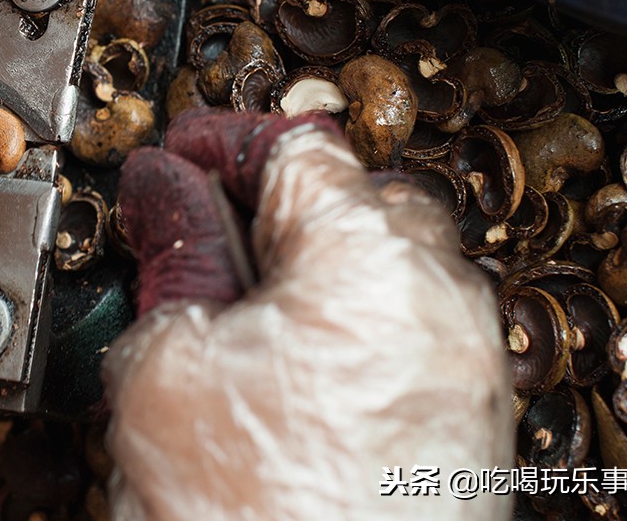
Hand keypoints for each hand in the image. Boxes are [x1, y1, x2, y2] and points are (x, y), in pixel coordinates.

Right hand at [104, 108, 512, 519]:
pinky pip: (407, 329)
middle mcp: (439, 303)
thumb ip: (174, 256)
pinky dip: (349, 324)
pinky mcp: (464, 419)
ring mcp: (464, 365)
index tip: (171, 162)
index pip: (292, 147)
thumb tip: (161, 196)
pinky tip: (288, 367)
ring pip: (386, 264)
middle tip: (199, 234)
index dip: (216, 144)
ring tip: (240, 310)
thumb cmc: (246, 520)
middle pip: (355, 195)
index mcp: (367, 263)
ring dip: (315, 264)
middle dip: (274, 202)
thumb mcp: (168, 366)